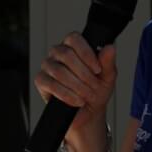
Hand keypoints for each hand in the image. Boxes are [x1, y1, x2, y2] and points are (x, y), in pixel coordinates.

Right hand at [34, 32, 117, 151]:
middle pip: (65, 54)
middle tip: (93, 87)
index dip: (86, 53)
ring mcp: (48, 66)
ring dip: (76, 86)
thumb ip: (108, 62)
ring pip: (58, 71)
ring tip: (86, 96)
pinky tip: (76, 101)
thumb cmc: (96, 92)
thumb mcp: (107, 77)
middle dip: (83, 74)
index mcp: (74, 47)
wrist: (87, 113)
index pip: (74, 38)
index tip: (97, 70)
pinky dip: (66, 94)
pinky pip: (50, 84)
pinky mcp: (41, 81)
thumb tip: (110, 47)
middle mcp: (58, 53)